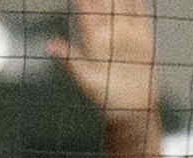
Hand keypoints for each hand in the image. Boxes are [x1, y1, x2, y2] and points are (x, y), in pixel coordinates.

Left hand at [54, 0, 160, 128]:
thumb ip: (71, 62)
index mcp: (93, 40)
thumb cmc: (106, 100)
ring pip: (122, 5)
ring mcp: (126, 35)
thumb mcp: (86, 81)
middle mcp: (108, 33)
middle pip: (103, 2)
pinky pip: (141, 16)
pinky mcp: (143, 41)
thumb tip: (50, 46)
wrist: (132, 112)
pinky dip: (139, 2)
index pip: (86, 9)